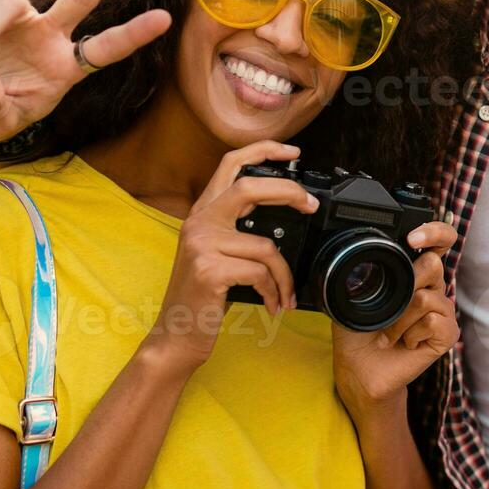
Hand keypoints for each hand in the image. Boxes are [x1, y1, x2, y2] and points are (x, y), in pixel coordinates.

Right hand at [144, 141, 313, 373]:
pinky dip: (274, 291)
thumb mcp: (216, 254)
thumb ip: (237, 229)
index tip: (293, 153)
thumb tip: (284, 213)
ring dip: (285, 275)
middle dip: (289, 192)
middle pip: (251, 186)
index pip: (230, 164)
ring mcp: (202, 245)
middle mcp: (198, 223)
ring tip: (285, 293)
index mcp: (202, 214)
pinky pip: (260, 273)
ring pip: (266, 246)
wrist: (177, 336)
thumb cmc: (203, 297)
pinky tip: (273, 304)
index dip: (263, 151)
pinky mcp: (209, 270)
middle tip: (311, 206)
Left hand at [332, 220, 458, 415]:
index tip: (412, 238)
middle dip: (406, 284)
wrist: (359, 368)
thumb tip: (365, 257)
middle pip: (433, 263)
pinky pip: (431, 321)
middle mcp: (433, 288)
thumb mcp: (355, 294)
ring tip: (390, 333)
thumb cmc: (359, 331)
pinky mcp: (447, 334)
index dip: (434, 232)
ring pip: (426, 297)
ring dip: (399, 319)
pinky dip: (410, 334)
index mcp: (415, 273)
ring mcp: (443, 311)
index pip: (440, 241)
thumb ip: (367, 272)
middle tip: (389, 307)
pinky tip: (405, 343)